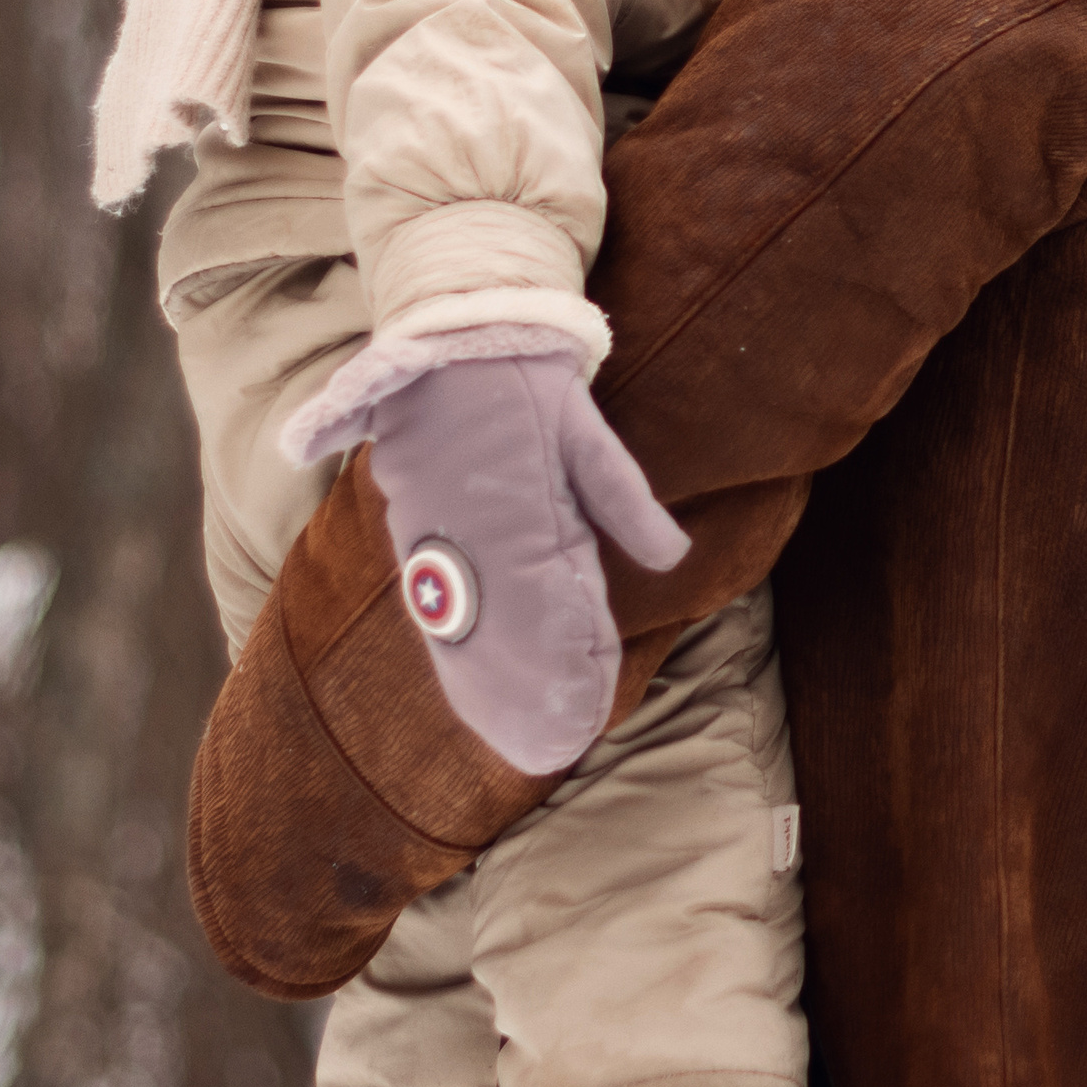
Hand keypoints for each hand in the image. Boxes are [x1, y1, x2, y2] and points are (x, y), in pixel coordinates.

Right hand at [364, 354, 687, 774]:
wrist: (454, 339)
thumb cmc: (530, 385)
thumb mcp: (588, 434)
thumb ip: (624, 500)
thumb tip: (673, 558)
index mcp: (524, 509)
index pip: (549, 607)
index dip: (565, 667)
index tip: (585, 713)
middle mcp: (475, 534)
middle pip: (502, 634)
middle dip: (528, 695)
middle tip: (552, 747)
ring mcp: (437, 536)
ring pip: (462, 627)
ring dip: (486, 685)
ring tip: (508, 736)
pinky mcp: (413, 530)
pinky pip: (432, 602)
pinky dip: (452, 648)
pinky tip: (466, 684)